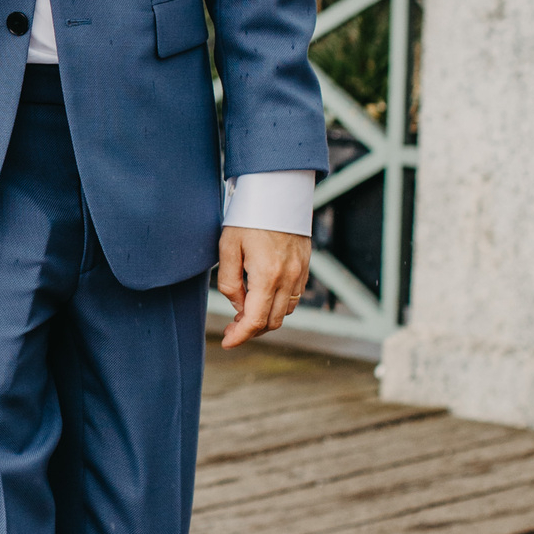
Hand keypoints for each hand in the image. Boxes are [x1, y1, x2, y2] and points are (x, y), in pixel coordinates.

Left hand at [216, 226, 309, 347]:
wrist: (277, 192)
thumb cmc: (248, 217)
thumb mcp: (228, 248)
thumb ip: (230, 283)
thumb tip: (238, 306)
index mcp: (267, 276)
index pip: (255, 320)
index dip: (240, 336)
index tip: (228, 342)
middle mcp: (288, 278)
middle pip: (272, 322)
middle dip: (251, 330)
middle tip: (232, 327)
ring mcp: (300, 273)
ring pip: (284, 312)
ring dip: (265, 318)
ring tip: (245, 312)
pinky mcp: (305, 266)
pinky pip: (294, 297)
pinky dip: (278, 305)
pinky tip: (262, 297)